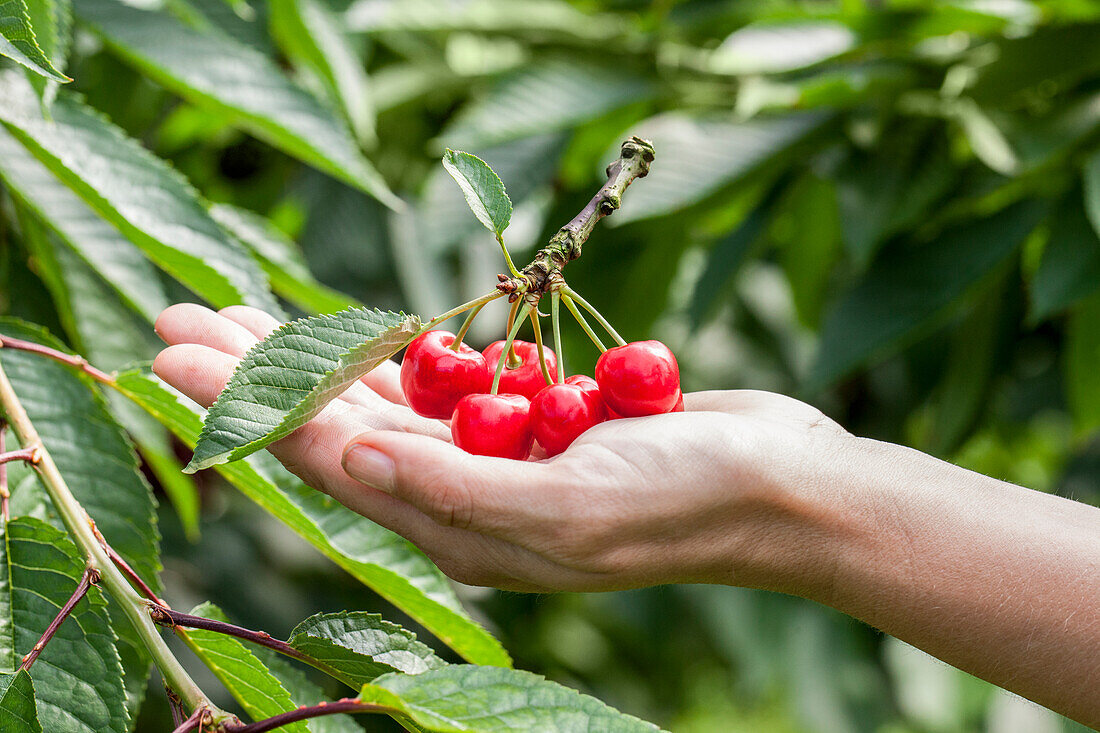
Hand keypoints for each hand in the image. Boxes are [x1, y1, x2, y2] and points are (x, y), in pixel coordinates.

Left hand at [153, 303, 854, 594]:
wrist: (777, 488)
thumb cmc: (685, 501)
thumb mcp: (572, 509)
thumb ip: (461, 494)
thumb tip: (356, 457)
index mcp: (461, 532)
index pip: (331, 462)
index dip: (250, 408)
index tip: (179, 357)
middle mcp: (463, 500)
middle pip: (334, 428)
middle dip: (254, 376)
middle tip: (176, 322)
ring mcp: (494, 460)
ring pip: (377, 402)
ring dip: (308, 357)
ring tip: (235, 316)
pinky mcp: (526, 424)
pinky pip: (438, 385)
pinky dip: (388, 353)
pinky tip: (350, 333)